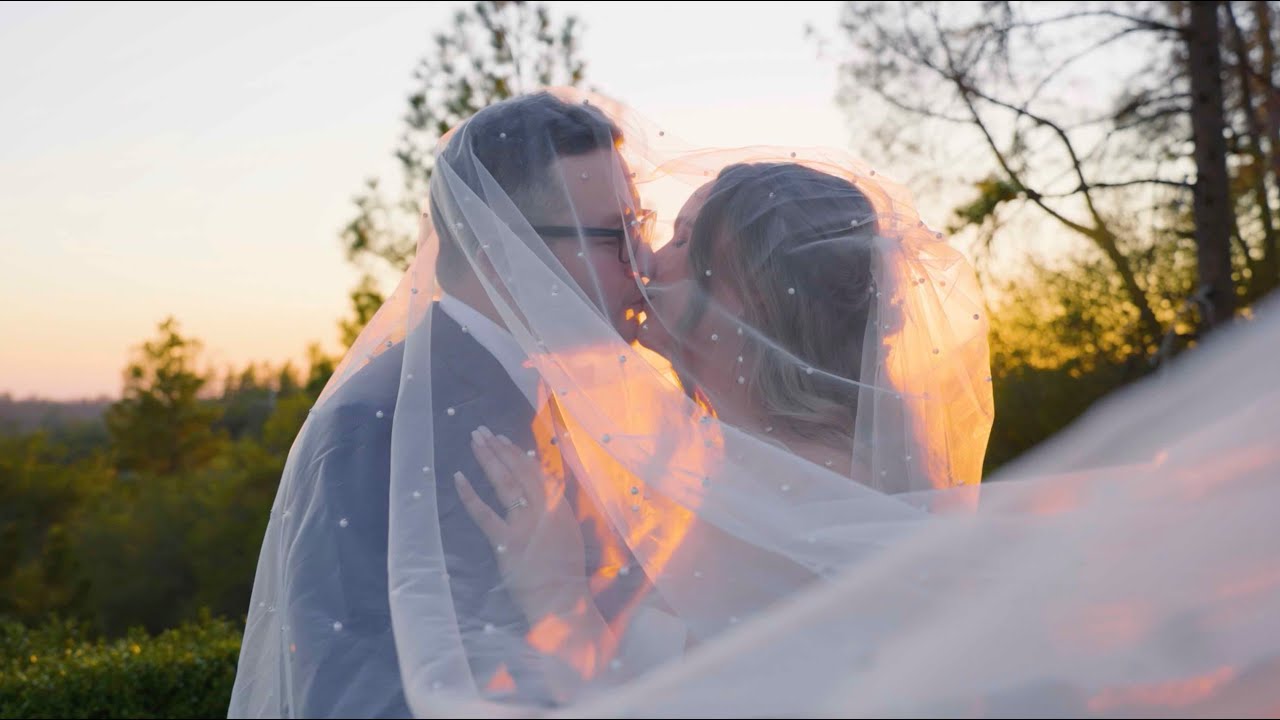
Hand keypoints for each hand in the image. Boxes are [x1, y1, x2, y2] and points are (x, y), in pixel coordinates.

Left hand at [455, 426, 590, 623]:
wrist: (563, 600)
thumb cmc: (567, 573)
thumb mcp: (569, 534)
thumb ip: (557, 512)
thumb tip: (545, 495)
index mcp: (560, 507)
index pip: (538, 471)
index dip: (519, 453)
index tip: (504, 439)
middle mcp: (543, 509)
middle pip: (519, 470)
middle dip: (500, 447)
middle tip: (483, 431)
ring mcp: (524, 524)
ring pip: (503, 483)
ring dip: (488, 459)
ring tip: (475, 441)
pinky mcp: (506, 542)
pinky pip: (484, 514)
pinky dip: (470, 494)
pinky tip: (459, 477)